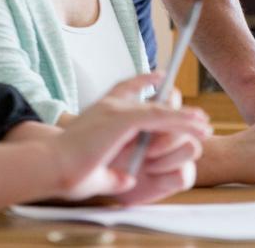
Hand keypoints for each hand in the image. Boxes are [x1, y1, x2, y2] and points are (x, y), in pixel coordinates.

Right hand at [52, 74, 209, 201]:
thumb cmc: (64, 172)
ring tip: (205, 124)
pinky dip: (181, 120)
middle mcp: (109, 105)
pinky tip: (198, 125)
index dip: (143, 81)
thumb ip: (112, 174)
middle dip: (173, 103)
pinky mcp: (123, 119)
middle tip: (196, 113)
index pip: (125, 88)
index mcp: (101, 112)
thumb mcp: (95, 171)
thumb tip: (125, 181)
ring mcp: (117, 110)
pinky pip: (161, 117)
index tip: (159, 74)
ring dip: (185, 117)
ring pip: (160, 108)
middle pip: (149, 97)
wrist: (48, 165)